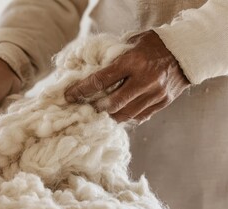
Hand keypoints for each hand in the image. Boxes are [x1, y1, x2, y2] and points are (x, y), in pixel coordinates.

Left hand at [64, 30, 190, 122]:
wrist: (187, 51)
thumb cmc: (154, 44)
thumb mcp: (131, 44)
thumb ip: (112, 58)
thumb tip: (89, 72)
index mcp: (133, 62)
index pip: (101, 80)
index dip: (82, 90)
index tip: (69, 95)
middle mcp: (144, 80)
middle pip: (112, 104)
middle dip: (94, 108)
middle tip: (84, 108)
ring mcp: (155, 94)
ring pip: (125, 115)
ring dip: (109, 116)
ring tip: (98, 113)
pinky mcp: (163, 103)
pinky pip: (139, 117)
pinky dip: (126, 117)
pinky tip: (117, 113)